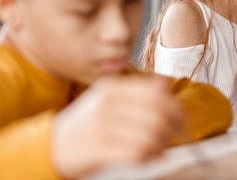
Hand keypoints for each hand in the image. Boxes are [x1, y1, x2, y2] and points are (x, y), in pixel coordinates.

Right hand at [52, 74, 183, 178]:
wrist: (52, 146)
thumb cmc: (89, 123)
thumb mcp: (109, 99)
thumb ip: (138, 91)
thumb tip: (166, 81)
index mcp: (113, 87)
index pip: (156, 93)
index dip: (175, 107)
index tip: (182, 120)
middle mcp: (107, 103)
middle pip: (157, 113)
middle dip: (172, 128)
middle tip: (173, 137)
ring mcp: (101, 126)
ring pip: (151, 134)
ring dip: (161, 145)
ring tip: (158, 149)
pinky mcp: (98, 149)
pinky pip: (137, 152)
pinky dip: (149, 156)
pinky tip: (147, 157)